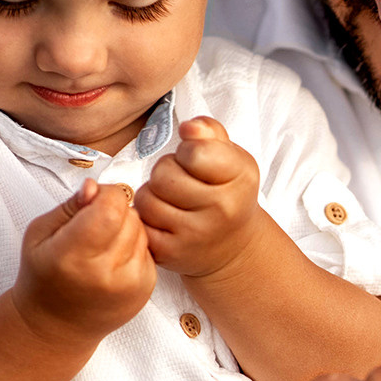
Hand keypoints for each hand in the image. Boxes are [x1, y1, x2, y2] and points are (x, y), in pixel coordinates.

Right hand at [13, 177, 154, 344]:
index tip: (92, 202)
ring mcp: (131, 284)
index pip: (111, 207)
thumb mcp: (40, 234)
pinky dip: (133, 247)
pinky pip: (148, 249)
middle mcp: (106, 273)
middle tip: (94, 224)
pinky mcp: (146, 289)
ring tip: (102, 244)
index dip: (105, 194)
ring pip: (143, 231)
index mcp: (73, 256)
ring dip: (126, 228)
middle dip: (115, 210)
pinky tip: (113, 260)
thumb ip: (70, 206)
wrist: (57, 324)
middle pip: (130, 216)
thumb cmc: (44, 274)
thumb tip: (95, 187)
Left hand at [135, 117, 263, 277]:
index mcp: (240, 179)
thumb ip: (210, 133)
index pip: (195, 151)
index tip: (196, 160)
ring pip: (148, 198)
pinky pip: (140, 222)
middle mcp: (222, 209)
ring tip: (172, 201)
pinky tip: (164, 220)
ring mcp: (196, 234)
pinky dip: (147, 218)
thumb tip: (189, 128)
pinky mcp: (171, 253)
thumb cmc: (227, 193)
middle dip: (167, 172)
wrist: (234, 247)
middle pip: (164, 173)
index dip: (188, 151)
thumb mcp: (231, 159)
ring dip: (154, 195)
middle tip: (183, 183)